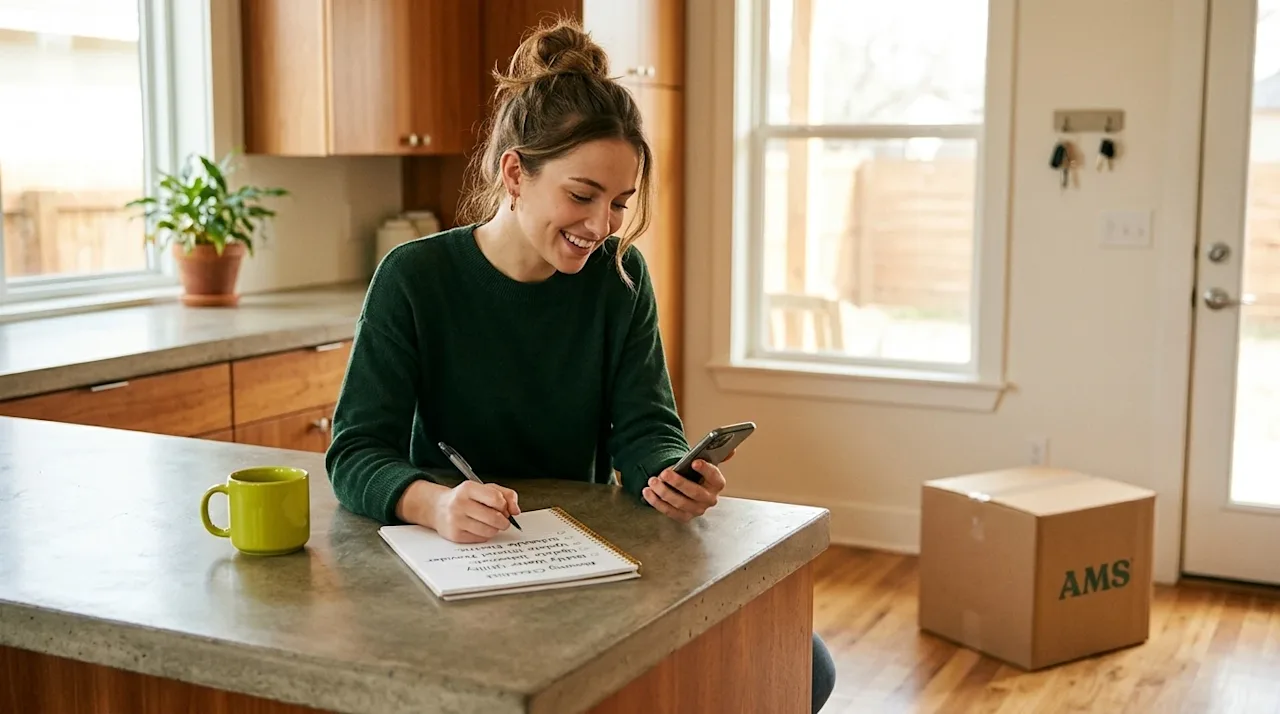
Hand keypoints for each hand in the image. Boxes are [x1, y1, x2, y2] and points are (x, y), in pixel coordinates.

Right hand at [397, 479, 519, 543]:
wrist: (438, 508)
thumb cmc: (465, 498)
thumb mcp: (484, 488)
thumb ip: (505, 494)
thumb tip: (515, 510)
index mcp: (468, 488)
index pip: (496, 498)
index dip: (505, 505)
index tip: (504, 508)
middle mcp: (460, 504)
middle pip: (494, 518)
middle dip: (504, 521)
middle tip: (503, 520)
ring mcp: (456, 520)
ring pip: (489, 531)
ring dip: (495, 529)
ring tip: (490, 524)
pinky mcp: (455, 535)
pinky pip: (480, 539)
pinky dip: (485, 535)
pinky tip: (479, 528)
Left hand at [643, 458, 726, 522]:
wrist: (687, 487)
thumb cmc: (695, 473)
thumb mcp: (705, 462)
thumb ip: (717, 455)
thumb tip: (732, 450)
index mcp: (717, 483)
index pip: (714, 476)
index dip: (706, 470)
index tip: (694, 461)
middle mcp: (709, 499)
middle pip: (695, 492)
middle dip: (678, 483)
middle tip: (665, 473)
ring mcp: (697, 510)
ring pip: (680, 503)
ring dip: (664, 492)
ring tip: (653, 481)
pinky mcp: (684, 517)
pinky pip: (669, 512)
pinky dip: (657, 502)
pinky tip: (648, 492)